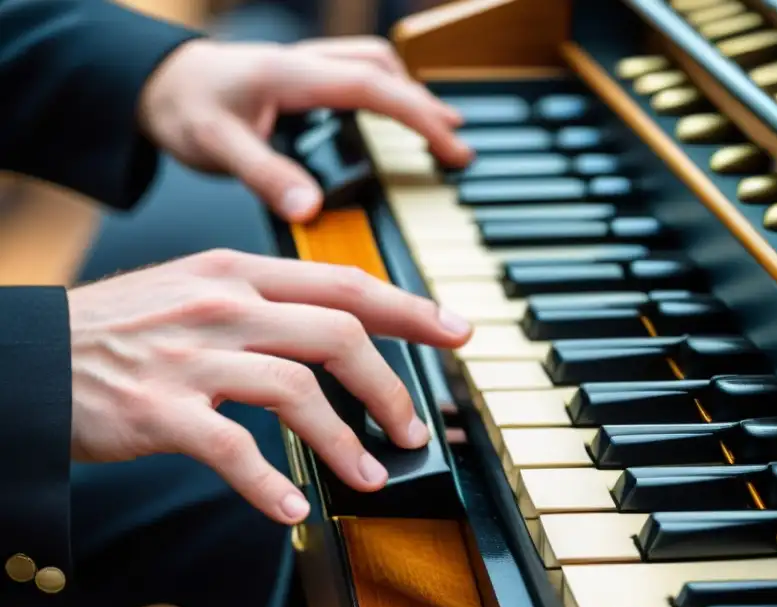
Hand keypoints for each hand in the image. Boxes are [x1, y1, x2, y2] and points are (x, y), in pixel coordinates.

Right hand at [68, 250, 471, 523]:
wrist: (31, 356)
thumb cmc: (125, 331)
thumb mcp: (198, 287)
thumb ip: (268, 300)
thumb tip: (342, 329)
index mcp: (240, 273)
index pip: (345, 283)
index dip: (411, 308)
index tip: (455, 332)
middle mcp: (224, 306)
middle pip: (339, 334)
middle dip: (393, 386)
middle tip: (417, 427)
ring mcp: (192, 356)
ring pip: (299, 391)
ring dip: (347, 442)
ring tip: (372, 475)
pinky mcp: (161, 410)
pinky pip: (233, 449)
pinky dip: (270, 483)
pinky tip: (294, 508)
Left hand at [138, 36, 472, 221]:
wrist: (152, 84)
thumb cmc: (182, 107)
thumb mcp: (216, 145)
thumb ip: (265, 176)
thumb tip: (313, 208)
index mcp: (291, 73)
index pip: (373, 88)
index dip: (418, 116)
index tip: (451, 148)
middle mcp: (305, 63)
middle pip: (385, 71)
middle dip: (427, 107)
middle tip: (458, 148)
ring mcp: (305, 68)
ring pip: (374, 67)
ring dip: (410, 96)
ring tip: (440, 132)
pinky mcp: (302, 80)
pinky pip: (358, 76)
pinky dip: (387, 96)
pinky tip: (394, 122)